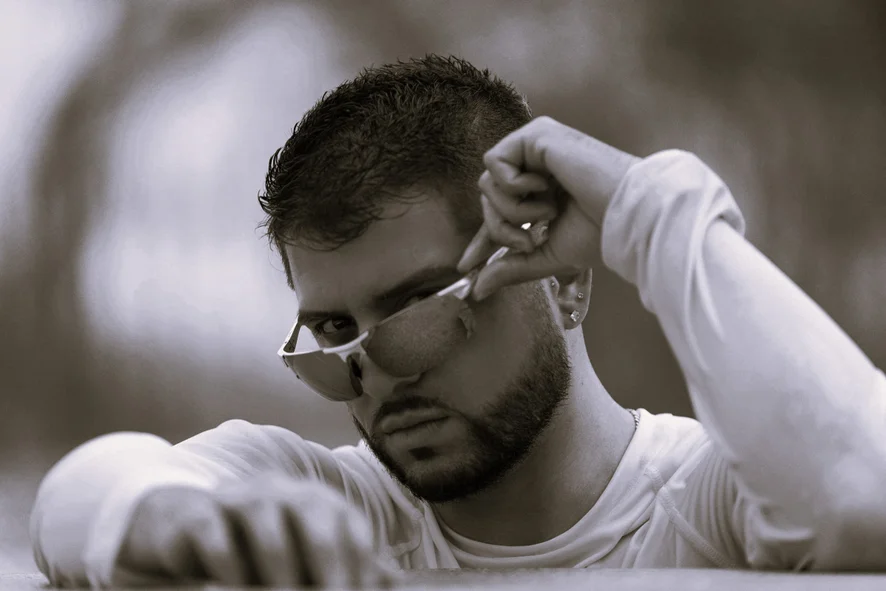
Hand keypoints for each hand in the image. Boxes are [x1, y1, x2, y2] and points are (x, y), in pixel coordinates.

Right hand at [118, 474, 399, 588]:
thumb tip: (391, 583)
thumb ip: (345, 566)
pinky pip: (213, 531)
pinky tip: (229, 587)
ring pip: (265, 521)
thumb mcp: (304, 558)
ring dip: (277, 566)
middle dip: (328, 563)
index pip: (349, 526)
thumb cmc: (257, 550)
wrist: (184, 527)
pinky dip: (225, 562)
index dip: (359, 563)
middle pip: (314, 515)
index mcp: (315, 503)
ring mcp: (237, 498)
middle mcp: (281, 491)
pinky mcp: (196, 512)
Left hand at [456, 116, 639, 299]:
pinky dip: (514, 185)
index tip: (465, 266)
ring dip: (513, 210)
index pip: (500, 213)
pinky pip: (494, 162)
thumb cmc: (597, 233)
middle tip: (529, 242)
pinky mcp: (535, 134)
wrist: (623, 213)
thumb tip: (476, 290)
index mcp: (543, 192)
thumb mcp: (547, 256)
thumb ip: (512, 267)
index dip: (483, 239)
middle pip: (487, 199)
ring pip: (487, 184)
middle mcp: (536, 167)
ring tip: (549, 212)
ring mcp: (535, 148)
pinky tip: (545, 187)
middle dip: (501, 229)